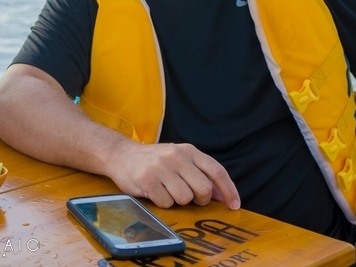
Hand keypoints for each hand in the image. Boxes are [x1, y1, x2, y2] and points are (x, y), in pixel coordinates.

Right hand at [104, 141, 239, 209]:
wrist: (121, 154)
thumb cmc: (154, 160)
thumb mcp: (178, 158)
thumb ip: (199, 172)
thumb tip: (221, 194)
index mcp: (188, 150)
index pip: (216, 170)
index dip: (228, 189)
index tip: (234, 205)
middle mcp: (176, 156)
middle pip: (203, 188)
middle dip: (199, 199)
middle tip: (190, 197)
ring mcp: (161, 167)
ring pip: (185, 198)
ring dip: (178, 200)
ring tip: (167, 190)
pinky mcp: (147, 180)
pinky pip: (166, 203)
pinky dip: (163, 203)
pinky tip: (155, 192)